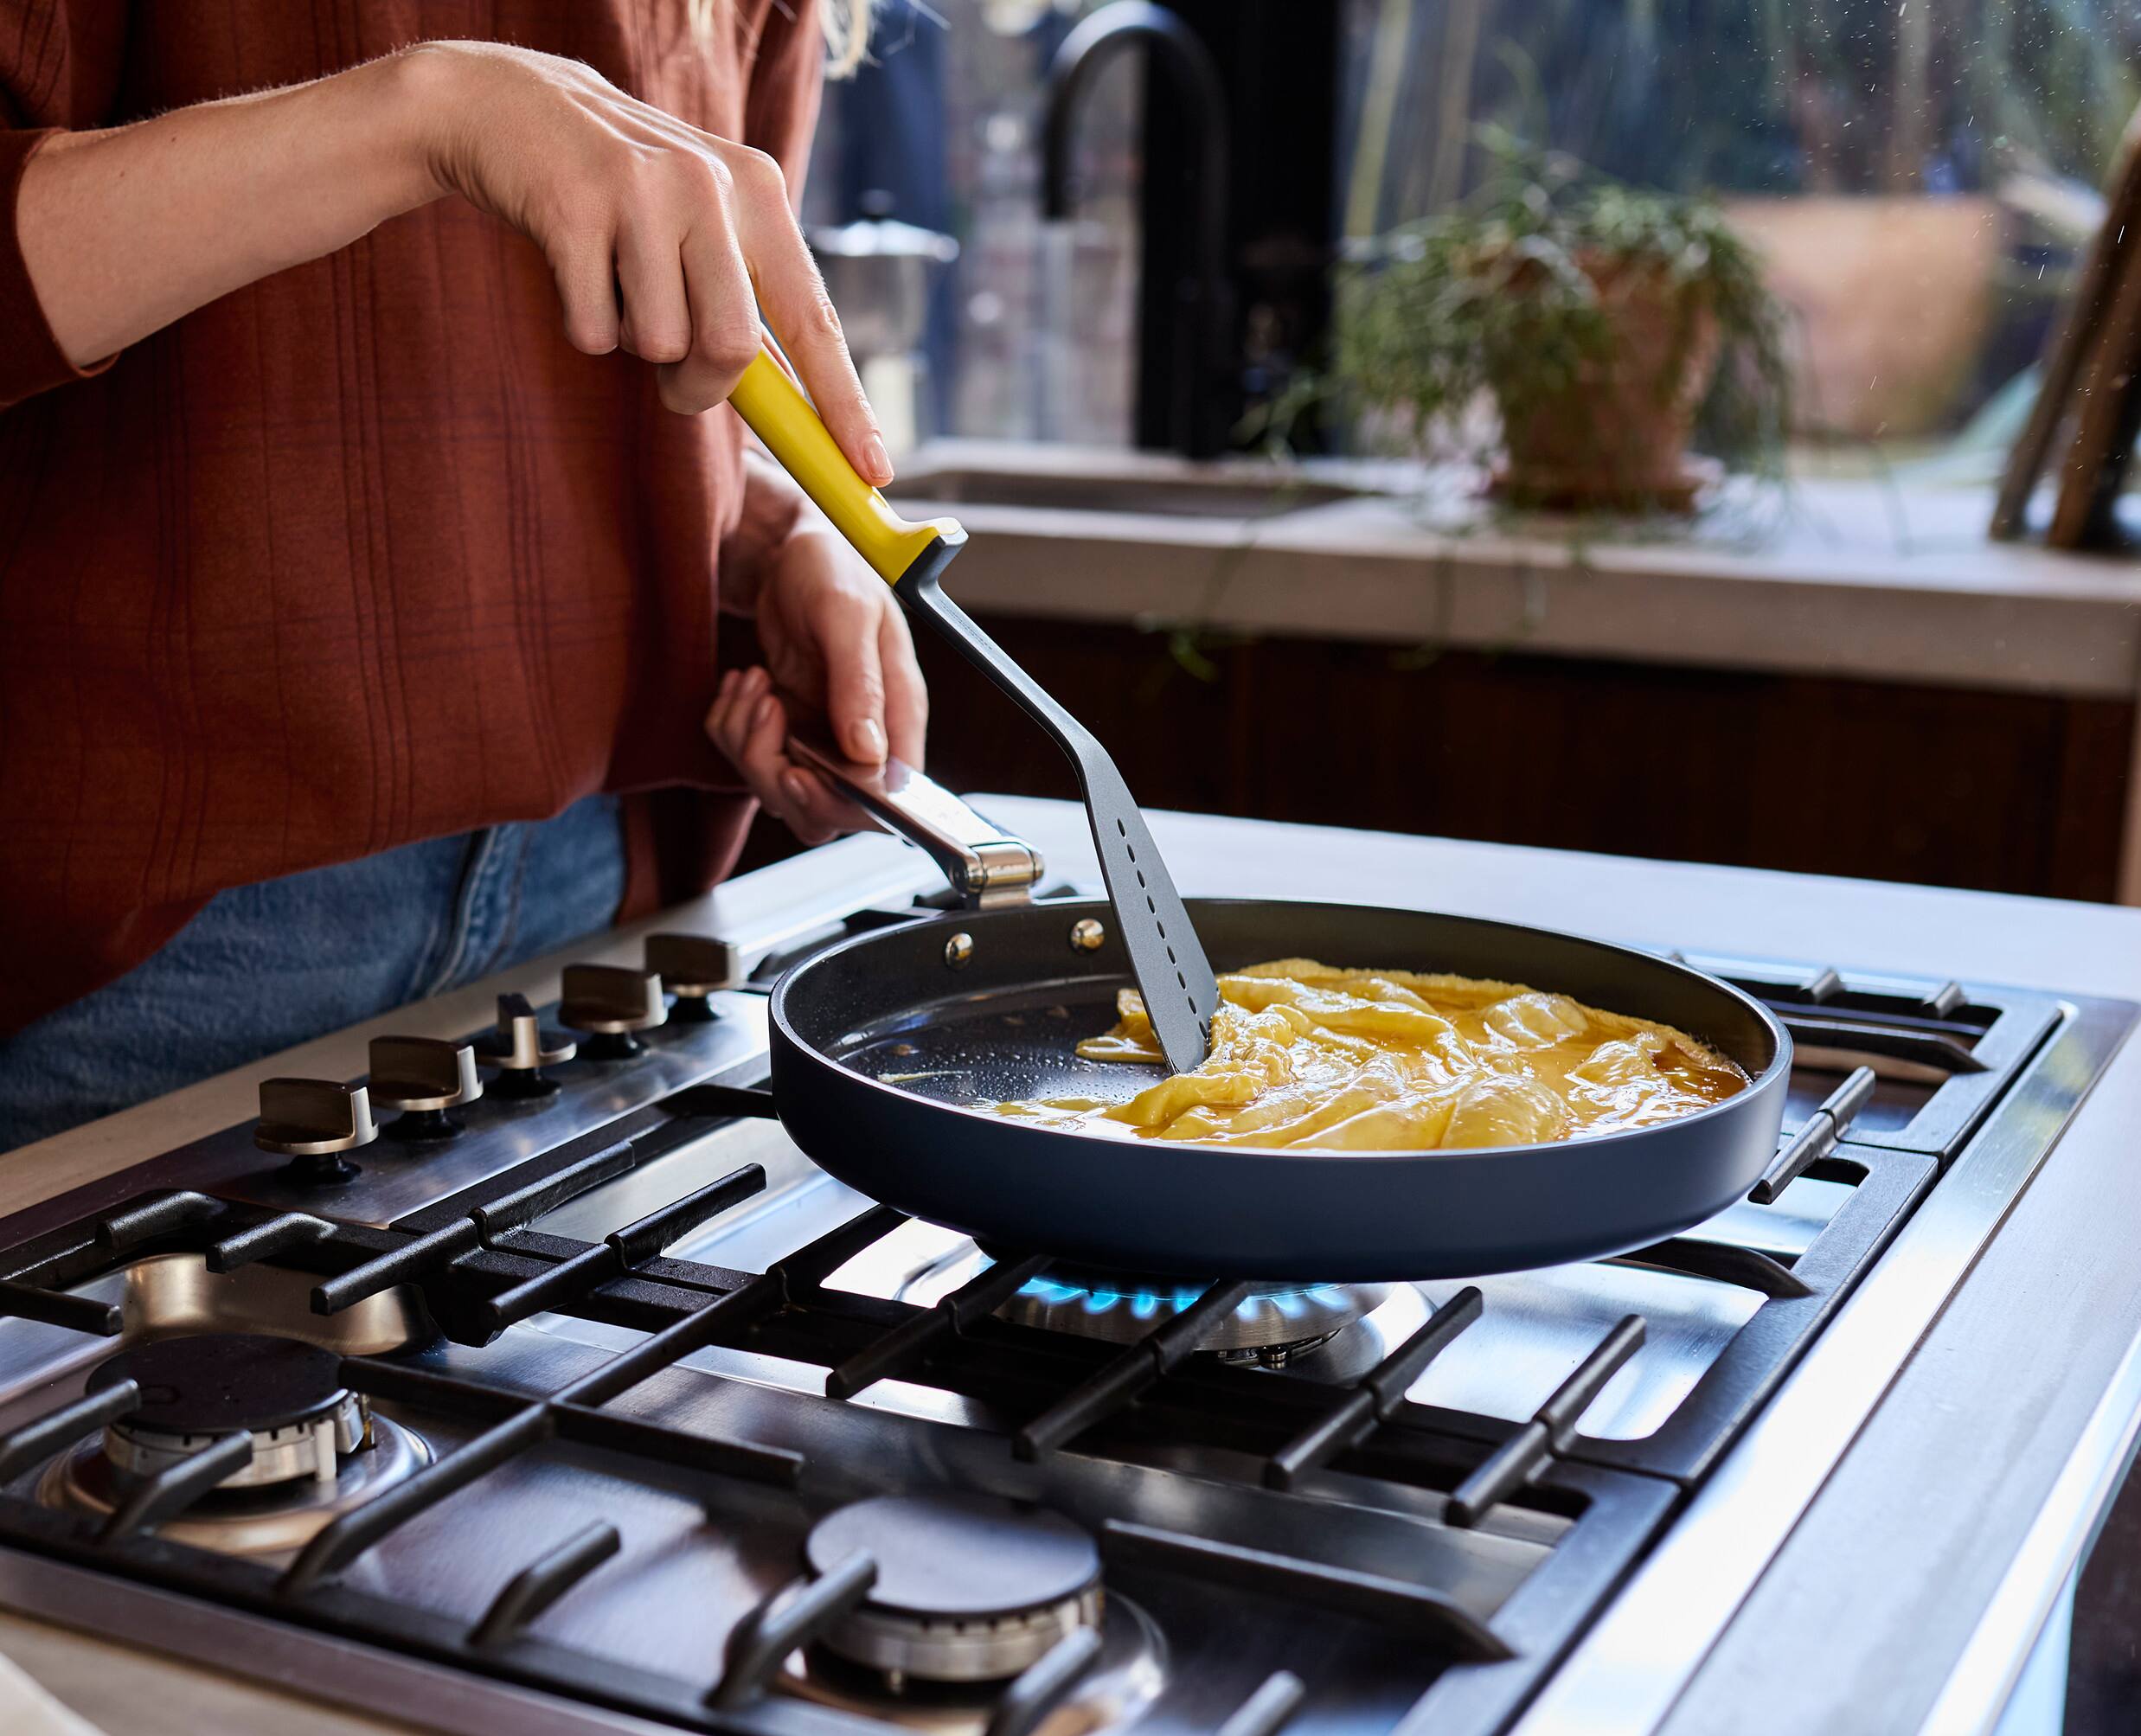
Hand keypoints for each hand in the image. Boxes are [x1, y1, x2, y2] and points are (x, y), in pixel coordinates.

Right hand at [410, 42, 889, 479]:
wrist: (515, 105)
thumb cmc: (625, 191)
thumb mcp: (704, 222)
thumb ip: (745, 301)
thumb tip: (794, 412)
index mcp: (760, 191)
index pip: (814, 319)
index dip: (844, 403)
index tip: (873, 470)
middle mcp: (711, 185)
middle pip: (731, 347)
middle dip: (699, 386)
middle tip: (673, 377)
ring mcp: (642, 191)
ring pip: (658, 344)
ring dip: (631, 343)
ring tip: (615, 282)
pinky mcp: (573, 207)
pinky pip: (590, 331)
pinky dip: (581, 325)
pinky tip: (574, 266)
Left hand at [705, 527, 927, 844]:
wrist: (788, 550)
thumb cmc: (832, 567)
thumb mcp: (847, 615)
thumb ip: (861, 684)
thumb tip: (871, 754)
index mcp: (898, 715)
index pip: (886, 797)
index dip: (841, 804)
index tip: (797, 775)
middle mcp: (863, 738)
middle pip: (823, 811)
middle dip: (778, 774)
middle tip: (764, 710)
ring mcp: (821, 739)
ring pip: (778, 792)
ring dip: (747, 743)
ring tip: (753, 681)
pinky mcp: (785, 731)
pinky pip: (746, 760)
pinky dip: (730, 726)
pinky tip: (745, 681)